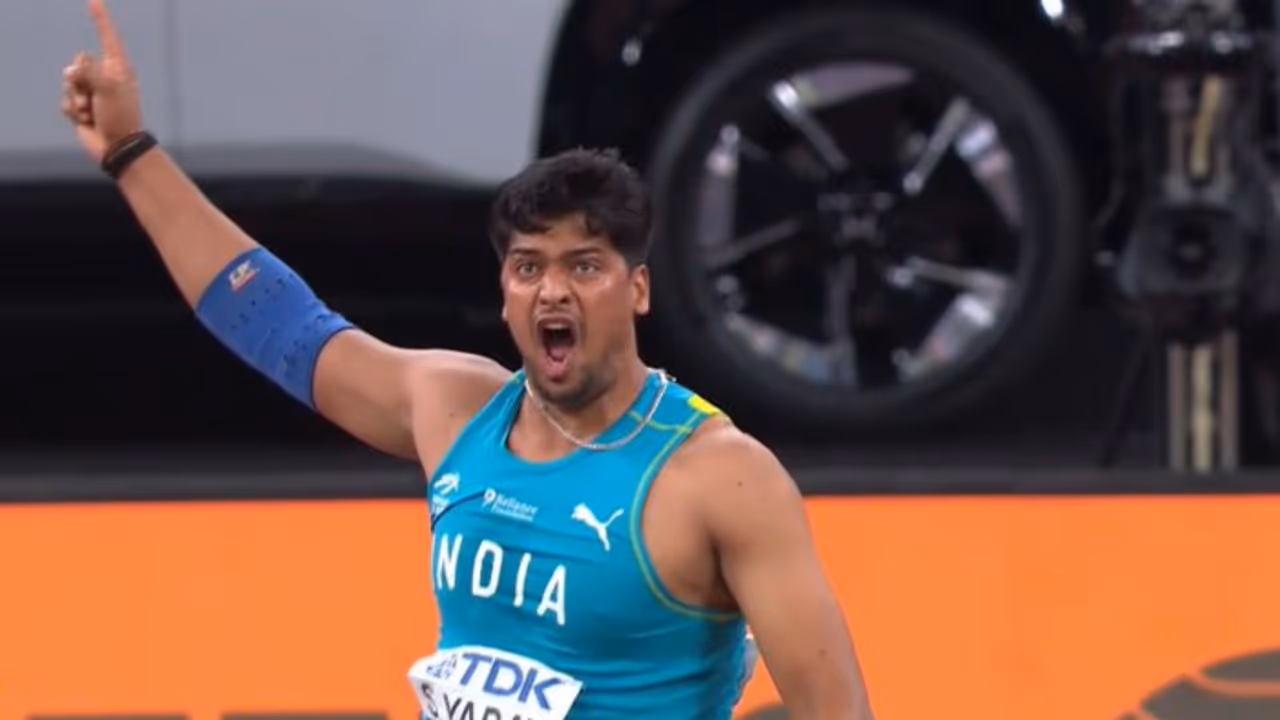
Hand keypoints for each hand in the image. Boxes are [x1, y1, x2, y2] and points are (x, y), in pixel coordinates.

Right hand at [61, 0, 143, 162]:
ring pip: (68, 82)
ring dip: (77, 99)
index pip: (108, 38)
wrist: (117, 148)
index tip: (94, 0)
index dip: (100, 19)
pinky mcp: (82, 108)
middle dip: (80, 79)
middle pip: (78, 62)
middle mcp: (105, 77)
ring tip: (92, 112)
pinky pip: (65, 102)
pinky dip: (73, 112)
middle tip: (94, 97)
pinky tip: (86, 121)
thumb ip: (89, 71)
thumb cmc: (121, 117)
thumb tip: (72, 69)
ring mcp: (93, 93)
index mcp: (118, 69)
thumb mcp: (109, 88)